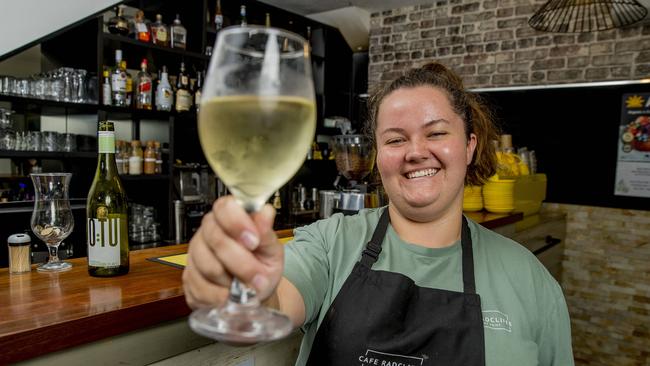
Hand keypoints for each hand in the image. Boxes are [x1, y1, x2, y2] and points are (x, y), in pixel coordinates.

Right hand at [182, 195, 282, 309]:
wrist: (254, 292)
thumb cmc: (262, 267)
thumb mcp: (271, 250)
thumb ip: (266, 233)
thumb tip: (265, 212)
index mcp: (229, 218)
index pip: (224, 207)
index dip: (237, 223)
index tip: (254, 241)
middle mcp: (208, 232)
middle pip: (216, 239)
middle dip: (241, 262)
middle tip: (258, 277)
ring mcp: (195, 255)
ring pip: (208, 267)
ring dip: (232, 282)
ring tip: (247, 287)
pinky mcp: (189, 279)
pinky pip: (201, 289)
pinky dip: (221, 296)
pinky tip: (231, 295)